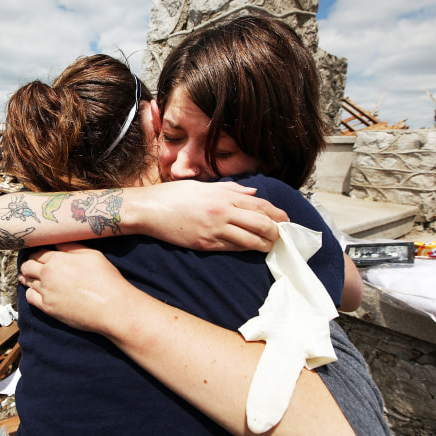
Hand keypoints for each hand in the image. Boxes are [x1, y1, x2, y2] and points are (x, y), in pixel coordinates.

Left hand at [19, 242, 130, 334]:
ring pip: (27, 281)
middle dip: (29, 264)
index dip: (37, 253)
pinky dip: (30, 292)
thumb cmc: (105, 278)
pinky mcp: (48, 308)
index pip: (38, 252)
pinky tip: (36, 291)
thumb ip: (71, 247)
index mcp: (57, 259)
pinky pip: (30, 298)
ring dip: (28, 278)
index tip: (38, 255)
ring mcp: (46, 292)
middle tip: (32, 265)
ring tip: (30, 277)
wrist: (111, 307)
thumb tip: (58, 243)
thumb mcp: (91, 254)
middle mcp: (47, 274)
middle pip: (28, 266)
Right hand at [128, 180, 288, 252]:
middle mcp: (222, 212)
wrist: (148, 210)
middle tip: (283, 237)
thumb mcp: (203, 186)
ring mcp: (214, 230)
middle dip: (276, 232)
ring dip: (264, 245)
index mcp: (223, 195)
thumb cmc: (173, 195)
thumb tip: (253, 191)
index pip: (260, 205)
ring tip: (271, 246)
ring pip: (250, 240)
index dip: (277, 214)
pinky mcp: (205, 244)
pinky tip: (251, 249)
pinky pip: (232, 248)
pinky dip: (245, 249)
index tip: (286, 220)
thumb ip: (231, 189)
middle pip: (261, 224)